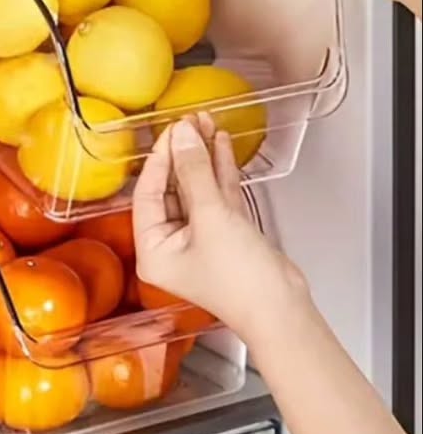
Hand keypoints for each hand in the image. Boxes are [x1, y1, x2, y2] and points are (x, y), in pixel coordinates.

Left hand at [132, 115, 307, 344]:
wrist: (286, 311)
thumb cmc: (242, 282)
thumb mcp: (212, 218)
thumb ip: (194, 172)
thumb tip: (182, 136)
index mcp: (152, 250)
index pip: (147, 193)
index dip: (160, 159)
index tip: (172, 131)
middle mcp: (170, 245)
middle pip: (170, 188)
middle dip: (182, 154)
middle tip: (189, 122)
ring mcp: (199, 239)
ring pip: (195, 188)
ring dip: (201, 157)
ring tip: (206, 123)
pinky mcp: (225, 234)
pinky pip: (215, 195)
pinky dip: (219, 171)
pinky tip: (220, 144)